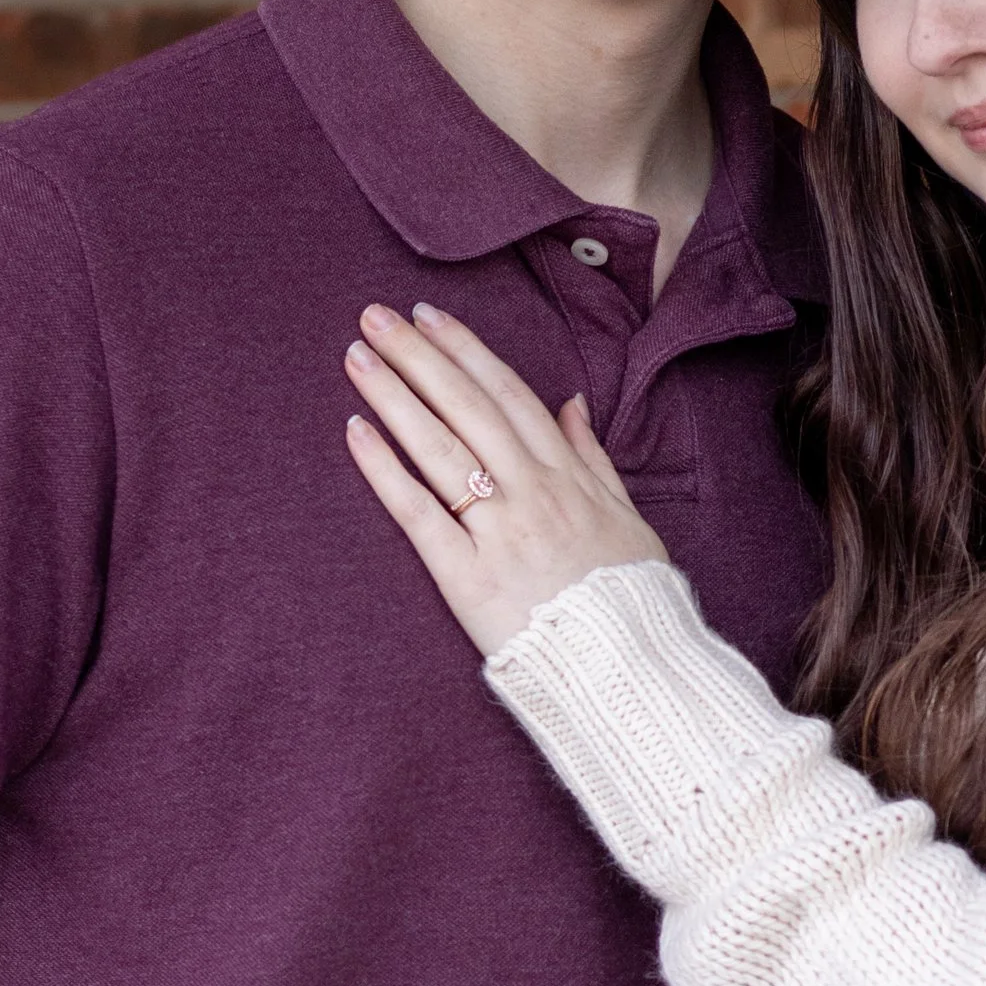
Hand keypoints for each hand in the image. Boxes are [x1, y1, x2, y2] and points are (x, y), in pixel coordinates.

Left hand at [344, 301, 670, 659]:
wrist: (630, 670)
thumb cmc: (630, 601)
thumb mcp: (629, 521)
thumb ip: (595, 460)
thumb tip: (571, 403)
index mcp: (569, 478)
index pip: (510, 397)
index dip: (466, 352)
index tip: (429, 317)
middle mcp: (533, 493)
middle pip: (467, 407)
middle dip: (419, 355)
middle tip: (374, 315)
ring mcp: (500, 532)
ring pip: (441, 447)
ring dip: (395, 395)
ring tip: (357, 355)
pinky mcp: (467, 577)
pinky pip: (419, 512)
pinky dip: (385, 469)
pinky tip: (355, 431)